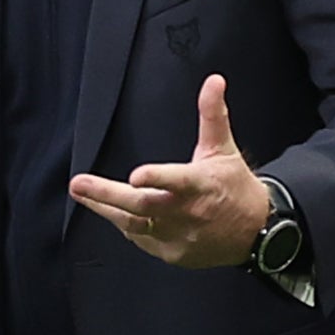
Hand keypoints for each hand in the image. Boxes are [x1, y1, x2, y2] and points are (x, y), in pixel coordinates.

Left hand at [69, 74, 268, 268]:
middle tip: (79, 184)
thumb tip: (213, 81)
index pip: (177, 180)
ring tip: (80, 193)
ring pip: (133, 224)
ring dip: (104, 208)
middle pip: (143, 206)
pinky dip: (124, 224)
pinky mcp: (171, 252)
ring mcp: (178, 235)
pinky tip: (108, 210)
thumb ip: (212, 116)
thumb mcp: (223, 150)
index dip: (158, 178)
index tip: (137, 175)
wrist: (256, 232)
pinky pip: (140, 238)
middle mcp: (188, 212)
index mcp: (202, 184)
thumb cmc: (234, 187)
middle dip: (107, 195)